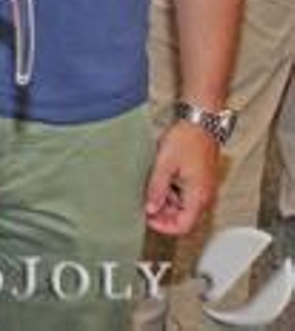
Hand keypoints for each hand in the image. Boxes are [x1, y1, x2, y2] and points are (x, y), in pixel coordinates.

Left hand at [144, 120, 219, 234]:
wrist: (200, 123)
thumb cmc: (186, 140)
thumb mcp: (165, 165)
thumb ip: (157, 189)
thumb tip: (150, 209)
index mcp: (198, 196)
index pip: (183, 226)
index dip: (163, 227)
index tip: (147, 218)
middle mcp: (204, 196)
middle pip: (184, 219)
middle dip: (163, 215)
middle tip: (145, 204)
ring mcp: (203, 189)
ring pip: (183, 207)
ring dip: (167, 203)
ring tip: (152, 188)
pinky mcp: (200, 181)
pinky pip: (186, 196)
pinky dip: (172, 193)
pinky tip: (162, 181)